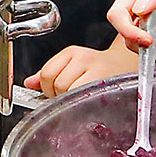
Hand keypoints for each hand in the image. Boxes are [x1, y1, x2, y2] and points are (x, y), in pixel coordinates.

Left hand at [27, 40, 141, 96]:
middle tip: (68, 96)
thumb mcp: (71, 66)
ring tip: (78, 97)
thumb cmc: (98, 69)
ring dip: (69, 100)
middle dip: (57, 95)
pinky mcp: (104, 83)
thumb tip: (29, 83)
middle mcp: (83, 58)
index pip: (47, 73)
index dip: (46, 87)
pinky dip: (79, 103)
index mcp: (72, 52)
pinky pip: (81, 97)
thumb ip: (49, 74)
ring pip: (67, 91)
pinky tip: (85, 101)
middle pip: (56, 84)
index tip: (53, 92)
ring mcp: (95, 69)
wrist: (126, 67)